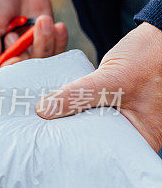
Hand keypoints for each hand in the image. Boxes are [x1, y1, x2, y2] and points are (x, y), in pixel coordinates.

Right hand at [0, 0, 67, 77]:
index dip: (1, 78)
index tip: (8, 61)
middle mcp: (4, 63)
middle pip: (18, 77)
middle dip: (21, 58)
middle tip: (13, 36)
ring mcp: (27, 55)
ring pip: (39, 64)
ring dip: (42, 42)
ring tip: (39, 22)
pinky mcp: (45, 46)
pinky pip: (57, 54)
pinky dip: (58, 40)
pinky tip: (57, 26)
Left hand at [36, 22, 161, 150]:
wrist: (158, 34)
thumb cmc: (149, 58)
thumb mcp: (112, 79)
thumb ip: (78, 95)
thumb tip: (43, 111)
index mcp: (141, 136)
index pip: (104, 153)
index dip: (76, 151)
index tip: (48, 146)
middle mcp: (132, 130)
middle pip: (93, 138)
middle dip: (67, 134)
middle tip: (38, 135)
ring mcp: (121, 115)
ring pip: (88, 121)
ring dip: (66, 115)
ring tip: (40, 120)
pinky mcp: (110, 101)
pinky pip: (87, 106)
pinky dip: (72, 102)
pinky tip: (51, 103)